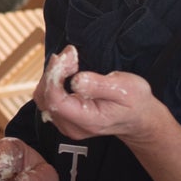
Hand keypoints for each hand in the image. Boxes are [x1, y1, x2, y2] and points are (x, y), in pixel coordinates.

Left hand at [44, 67, 164, 146]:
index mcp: (87, 121)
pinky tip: (66, 69)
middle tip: (70, 54)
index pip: (55, 101)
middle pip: (45, 98)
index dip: (55, 75)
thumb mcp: (125, 89)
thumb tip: (75, 80)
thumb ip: (98, 85)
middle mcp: (72, 126)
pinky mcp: (64, 117)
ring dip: (52, 74)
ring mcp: (66, 123)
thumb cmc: (134, 102)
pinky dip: (53, 80)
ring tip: (69, 60)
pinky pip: (48, 97)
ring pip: (43, 97)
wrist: (137, 117)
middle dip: (53, 72)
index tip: (68, 56)